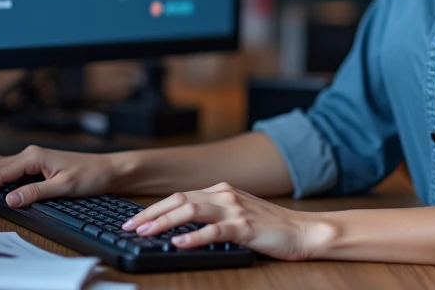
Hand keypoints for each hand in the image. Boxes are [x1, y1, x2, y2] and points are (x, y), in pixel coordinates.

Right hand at [0, 146, 117, 207]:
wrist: (108, 169)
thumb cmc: (91, 174)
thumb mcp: (63, 187)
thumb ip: (36, 193)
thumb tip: (11, 199)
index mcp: (34, 156)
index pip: (0, 173)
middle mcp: (31, 153)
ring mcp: (33, 157)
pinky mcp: (36, 163)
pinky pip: (7, 164)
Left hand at [120, 182, 331, 261]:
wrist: (304, 231)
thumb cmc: (271, 227)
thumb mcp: (238, 214)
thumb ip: (213, 215)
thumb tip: (181, 227)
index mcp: (222, 191)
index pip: (180, 196)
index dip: (155, 208)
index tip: (136, 219)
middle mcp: (225, 195)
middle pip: (179, 200)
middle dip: (151, 213)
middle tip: (130, 226)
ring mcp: (234, 210)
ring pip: (190, 211)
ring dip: (164, 222)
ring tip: (145, 232)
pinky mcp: (244, 228)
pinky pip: (213, 231)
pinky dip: (193, 237)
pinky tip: (178, 243)